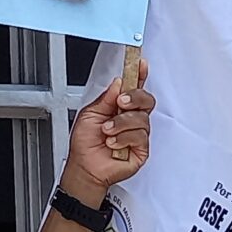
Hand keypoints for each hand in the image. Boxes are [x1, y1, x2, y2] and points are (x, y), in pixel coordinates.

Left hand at [66, 55, 151, 194]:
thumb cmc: (85, 144)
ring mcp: (138, 134)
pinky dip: (123, 138)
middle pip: (147, 99)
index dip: (140, 74)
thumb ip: (106, 98)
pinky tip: (113, 143)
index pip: (134, 87)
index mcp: (119, 107)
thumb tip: (119, 83)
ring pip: (141, 118)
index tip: (141, 64)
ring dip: (121, 123)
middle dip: (135, 97)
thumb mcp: (90, 114)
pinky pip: (139, 137)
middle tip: (121, 101)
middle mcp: (131, 118)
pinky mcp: (142, 149)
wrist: (84, 167)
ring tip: (107, 130)